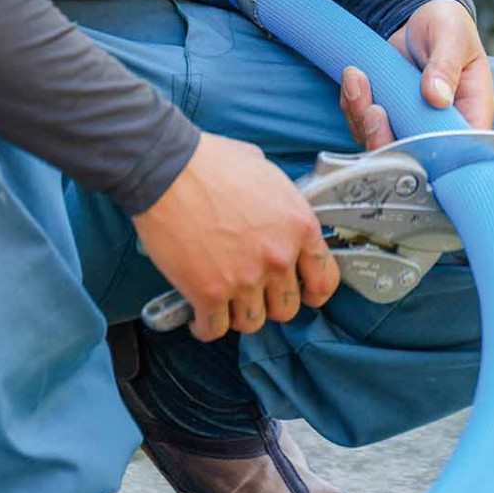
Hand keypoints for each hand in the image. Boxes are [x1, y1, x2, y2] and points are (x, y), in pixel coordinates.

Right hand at [132, 131, 339, 340]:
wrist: (168, 170)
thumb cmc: (211, 163)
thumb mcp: (266, 172)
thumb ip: (281, 203)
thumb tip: (279, 217)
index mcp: (299, 226)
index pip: (325, 278)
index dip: (313, 290)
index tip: (302, 291)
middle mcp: (278, 257)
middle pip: (287, 307)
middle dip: (269, 301)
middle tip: (253, 290)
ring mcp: (244, 279)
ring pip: (252, 323)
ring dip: (238, 314)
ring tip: (225, 300)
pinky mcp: (208, 294)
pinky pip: (214, 329)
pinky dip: (205, 326)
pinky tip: (199, 315)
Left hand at [339, 0, 493, 150]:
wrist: (420, 14)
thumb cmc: (448, 25)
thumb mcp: (452, 37)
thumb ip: (446, 66)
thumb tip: (437, 97)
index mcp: (470, 113)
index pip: (459, 151)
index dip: (433, 156)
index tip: (407, 137)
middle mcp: (440, 127)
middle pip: (413, 158)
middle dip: (385, 140)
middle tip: (373, 110)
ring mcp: (410, 123)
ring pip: (382, 144)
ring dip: (362, 119)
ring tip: (357, 79)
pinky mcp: (387, 115)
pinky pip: (363, 125)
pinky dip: (353, 107)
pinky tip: (353, 80)